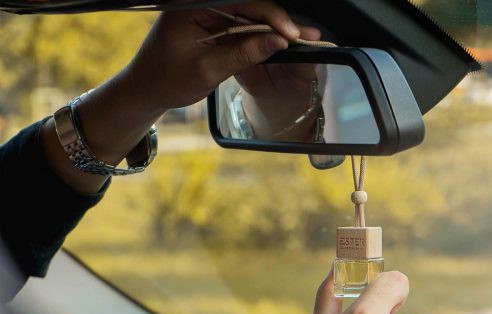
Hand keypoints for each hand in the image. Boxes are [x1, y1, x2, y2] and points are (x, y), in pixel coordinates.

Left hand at [42, 2, 309, 193]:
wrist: (145, 89)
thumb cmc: (167, 80)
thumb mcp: (207, 70)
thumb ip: (243, 53)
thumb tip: (276, 42)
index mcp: (193, 4)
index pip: (243, 2)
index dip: (272, 17)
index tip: (292, 34)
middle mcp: (201, 2)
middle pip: (250, 5)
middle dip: (279, 21)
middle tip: (307, 35)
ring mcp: (207, 10)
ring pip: (249, 14)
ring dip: (274, 28)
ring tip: (301, 39)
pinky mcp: (212, 22)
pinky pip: (242, 24)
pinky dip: (261, 35)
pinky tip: (282, 41)